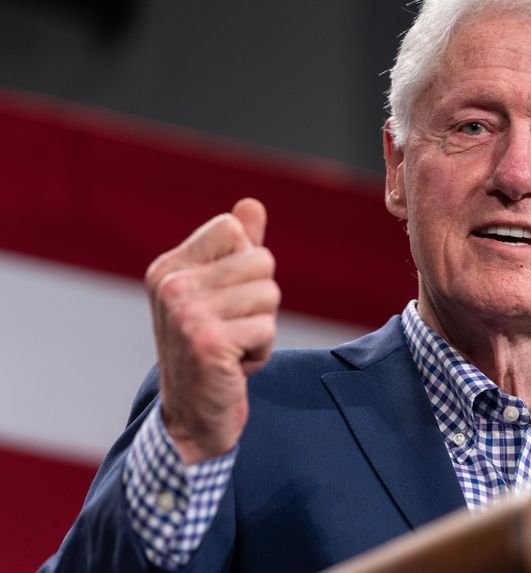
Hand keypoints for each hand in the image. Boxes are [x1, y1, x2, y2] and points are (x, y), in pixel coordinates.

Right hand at [145, 198, 279, 463]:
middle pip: (261, 260)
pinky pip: (268, 327)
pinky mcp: (208, 343)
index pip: (233, 227)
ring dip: (262, 327)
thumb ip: (235, 248)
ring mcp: (186, 314)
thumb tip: (251, 204)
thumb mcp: (218, 293)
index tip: (225, 298)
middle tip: (231, 328)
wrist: (191, 419)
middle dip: (261, 299)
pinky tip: (234, 366)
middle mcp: (171, 285)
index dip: (246, 263)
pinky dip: (262, 350)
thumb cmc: (210, 349)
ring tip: (232, 347)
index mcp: (169, 267)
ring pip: (270, 294)